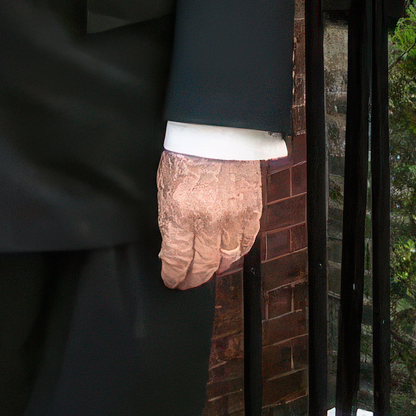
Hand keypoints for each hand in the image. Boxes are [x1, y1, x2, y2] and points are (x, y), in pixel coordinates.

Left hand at [156, 151, 261, 290]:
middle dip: (192, 279)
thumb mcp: (163, 186)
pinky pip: (245, 244)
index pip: (177, 259)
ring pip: (226, 259)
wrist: (214, 132)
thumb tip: (172, 245)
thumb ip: (169, 218)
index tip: (170, 280)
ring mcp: (232, 218)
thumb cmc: (184, 153)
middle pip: (202, 265)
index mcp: (180, 213)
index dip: (173, 275)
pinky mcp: (251, 211)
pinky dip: (236, 254)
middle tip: (186, 283)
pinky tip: (227, 256)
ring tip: (206, 272)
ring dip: (215, 269)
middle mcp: (207, 221)